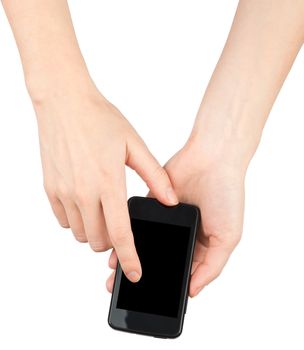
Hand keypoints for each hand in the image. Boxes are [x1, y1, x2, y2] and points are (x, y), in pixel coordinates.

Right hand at [33, 86, 177, 282]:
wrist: (64, 102)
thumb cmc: (100, 119)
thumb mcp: (134, 145)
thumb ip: (155, 176)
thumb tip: (170, 200)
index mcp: (108, 183)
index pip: (121, 234)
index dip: (130, 258)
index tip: (136, 274)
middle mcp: (83, 193)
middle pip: (99, 240)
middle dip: (114, 242)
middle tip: (121, 226)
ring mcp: (64, 192)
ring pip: (80, 234)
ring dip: (95, 232)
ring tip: (104, 212)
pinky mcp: (50, 188)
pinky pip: (63, 220)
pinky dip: (77, 220)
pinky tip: (86, 203)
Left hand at [106, 138, 244, 295]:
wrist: (212, 158)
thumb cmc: (226, 194)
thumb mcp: (228, 237)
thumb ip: (211, 267)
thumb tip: (193, 292)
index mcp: (200, 244)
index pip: (180, 270)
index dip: (166, 284)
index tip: (147, 298)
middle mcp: (181, 233)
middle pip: (158, 257)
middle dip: (142, 271)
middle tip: (122, 287)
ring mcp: (166, 218)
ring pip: (144, 241)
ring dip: (130, 253)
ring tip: (114, 270)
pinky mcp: (152, 202)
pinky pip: (137, 220)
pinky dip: (127, 231)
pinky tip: (117, 243)